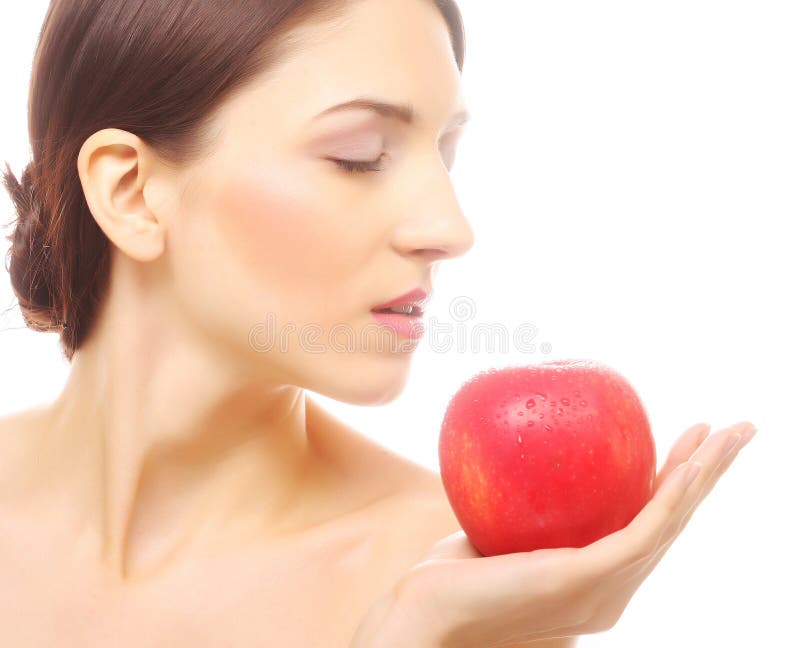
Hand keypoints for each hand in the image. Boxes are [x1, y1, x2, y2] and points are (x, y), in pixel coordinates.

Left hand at [356, 420, 756, 647]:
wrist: (425, 613)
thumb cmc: (453, 574)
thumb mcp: (503, 531)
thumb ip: (528, 506)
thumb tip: (536, 458)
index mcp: (597, 582)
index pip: (648, 529)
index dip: (677, 488)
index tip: (689, 444)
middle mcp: (612, 591)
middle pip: (672, 525)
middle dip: (709, 476)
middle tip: (738, 432)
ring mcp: (604, 590)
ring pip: (670, 525)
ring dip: (705, 477)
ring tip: (731, 436)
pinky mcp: (588, 580)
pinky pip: (643, 531)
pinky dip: (673, 496)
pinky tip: (691, 465)